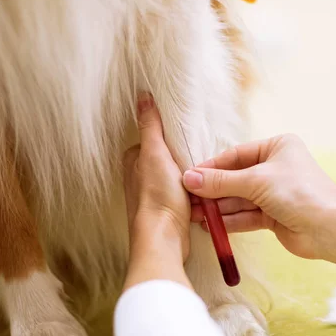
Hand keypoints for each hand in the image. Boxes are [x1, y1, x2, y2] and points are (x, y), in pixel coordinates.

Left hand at [121, 93, 191, 290]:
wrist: (164, 238)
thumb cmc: (157, 197)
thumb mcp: (155, 153)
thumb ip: (150, 126)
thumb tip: (142, 96)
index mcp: (132, 161)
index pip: (154, 138)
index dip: (169, 137)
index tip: (184, 136)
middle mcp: (138, 178)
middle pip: (166, 157)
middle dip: (182, 157)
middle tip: (197, 157)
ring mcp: (152, 195)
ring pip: (176, 176)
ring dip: (189, 176)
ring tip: (202, 175)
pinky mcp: (166, 210)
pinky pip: (182, 193)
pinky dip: (191, 192)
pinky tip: (201, 193)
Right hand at [183, 134, 335, 259]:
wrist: (331, 228)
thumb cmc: (299, 193)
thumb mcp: (255, 181)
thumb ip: (220, 181)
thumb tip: (189, 178)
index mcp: (276, 148)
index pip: (234, 156)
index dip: (210, 168)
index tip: (188, 178)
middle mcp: (275, 168)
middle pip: (234, 179)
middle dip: (211, 191)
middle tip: (187, 200)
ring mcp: (274, 193)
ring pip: (238, 199)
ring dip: (217, 208)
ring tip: (194, 215)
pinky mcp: (273, 216)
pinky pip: (245, 215)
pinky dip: (229, 220)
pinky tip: (210, 226)